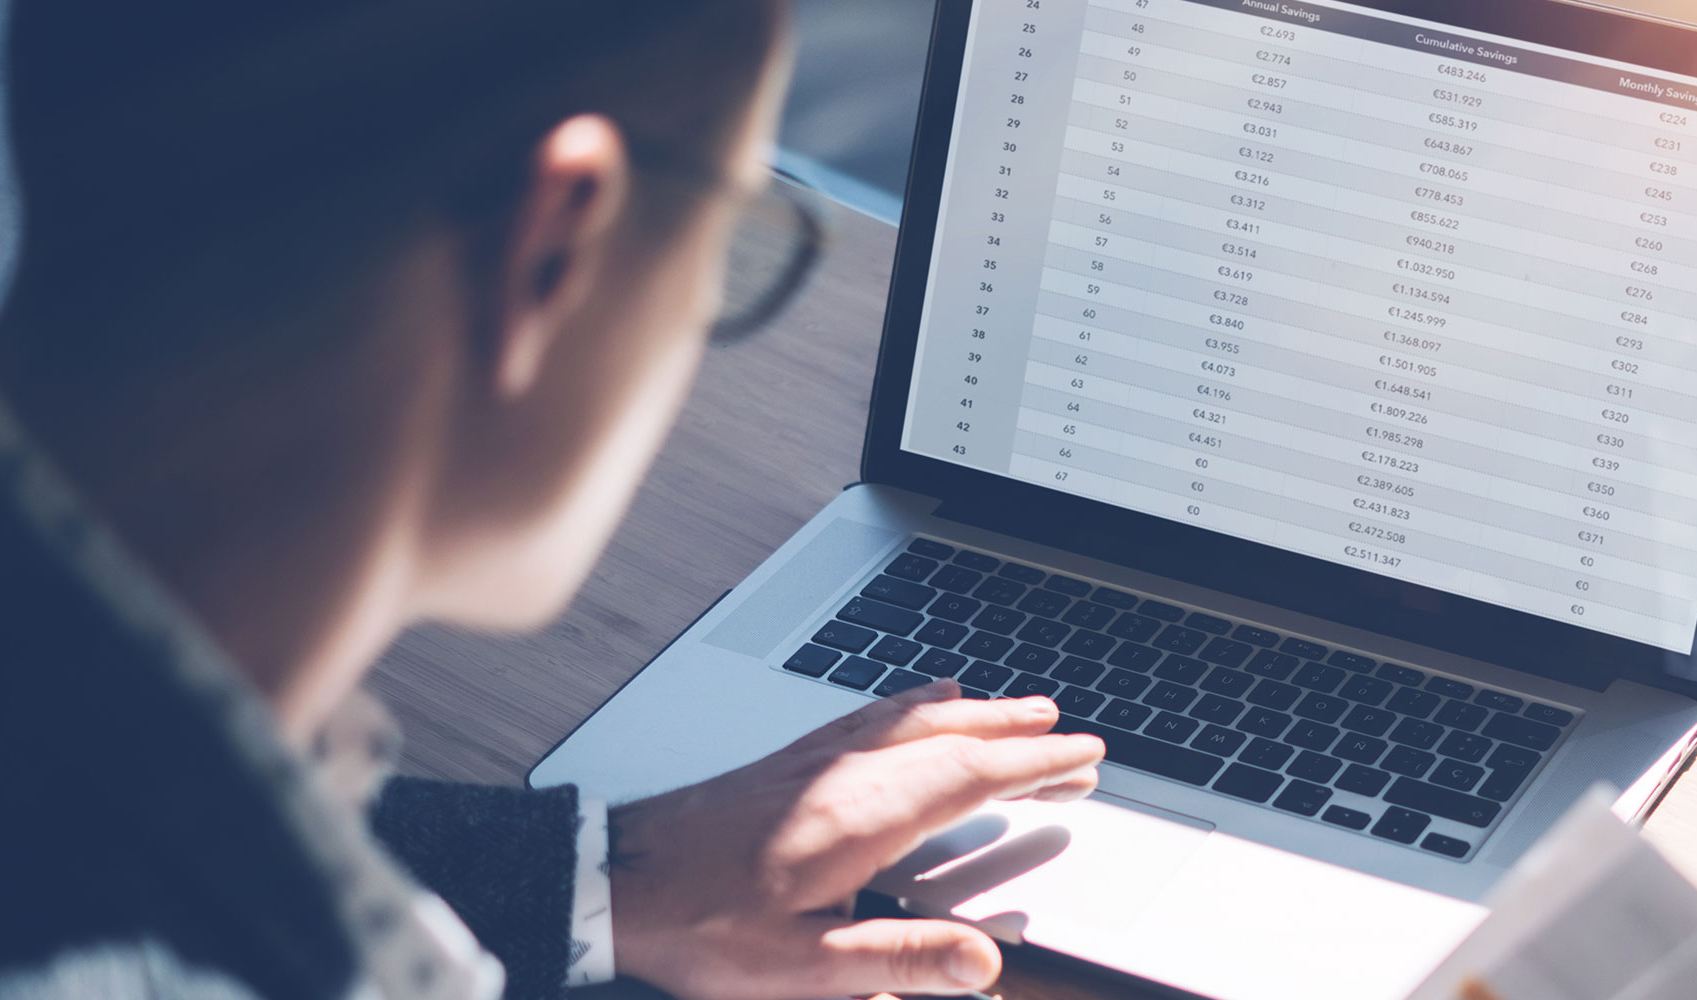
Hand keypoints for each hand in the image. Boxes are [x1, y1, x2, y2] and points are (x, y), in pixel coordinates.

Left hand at [607, 679, 1104, 998]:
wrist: (611, 879)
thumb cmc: (698, 925)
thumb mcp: (803, 968)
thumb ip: (897, 962)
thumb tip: (982, 964)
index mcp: (862, 818)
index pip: (971, 776)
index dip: (1036, 765)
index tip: (1085, 759)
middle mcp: (845, 774)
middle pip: (952, 738)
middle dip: (1020, 736)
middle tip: (1074, 739)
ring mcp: (816, 761)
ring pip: (913, 720)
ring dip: (976, 713)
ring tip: (1021, 710)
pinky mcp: (788, 763)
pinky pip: (870, 716)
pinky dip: (914, 704)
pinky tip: (921, 701)